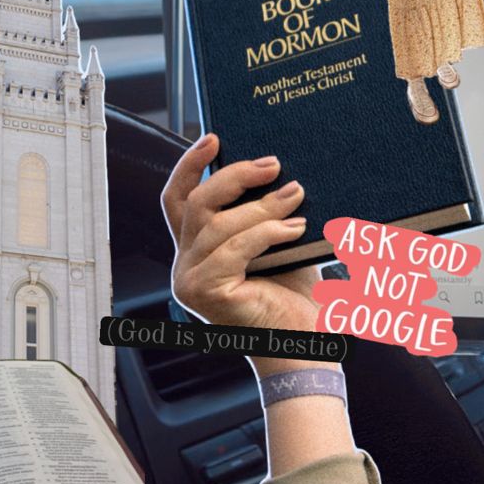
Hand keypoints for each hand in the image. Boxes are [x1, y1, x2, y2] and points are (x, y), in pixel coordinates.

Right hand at [161, 133, 319, 333]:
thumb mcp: (274, 240)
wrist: (306, 346)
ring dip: (262, 205)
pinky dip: (266, 232)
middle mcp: (184, 265)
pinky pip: (234, 248)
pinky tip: (294, 229)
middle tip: (273, 164)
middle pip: (197, 203)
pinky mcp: (204, 294)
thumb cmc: (293, 295)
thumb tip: (271, 166)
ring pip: (218, 224)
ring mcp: (189, 281)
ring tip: (296, 195)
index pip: (177, 199)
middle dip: (235, 176)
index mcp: (196, 250)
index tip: (214, 138)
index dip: (190, 165)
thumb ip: (259, 211)